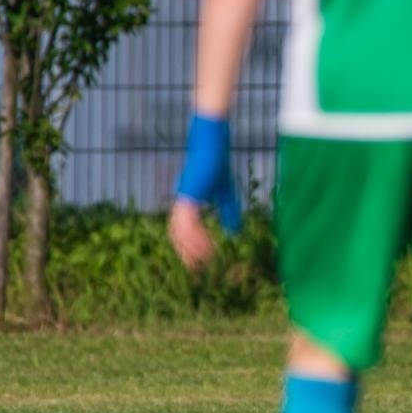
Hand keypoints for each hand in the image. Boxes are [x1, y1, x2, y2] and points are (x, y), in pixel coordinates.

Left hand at [168, 113, 240, 268]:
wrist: (212, 142)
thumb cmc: (216, 163)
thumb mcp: (226, 192)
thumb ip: (229, 212)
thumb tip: (233, 232)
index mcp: (187, 202)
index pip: (183, 230)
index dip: (189, 247)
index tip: (199, 263)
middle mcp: (181, 202)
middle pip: (177, 235)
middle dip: (186, 253)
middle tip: (197, 270)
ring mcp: (183, 199)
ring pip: (180, 232)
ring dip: (191, 249)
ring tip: (202, 262)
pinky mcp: (188, 196)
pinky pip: (188, 223)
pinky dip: (196, 237)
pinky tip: (206, 245)